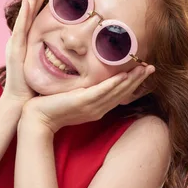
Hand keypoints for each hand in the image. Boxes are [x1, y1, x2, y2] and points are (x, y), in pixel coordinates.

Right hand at [1, 0, 52, 104]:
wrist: (21, 101)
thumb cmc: (37, 88)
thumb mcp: (51, 70)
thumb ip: (61, 59)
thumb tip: (79, 54)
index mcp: (30, 44)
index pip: (38, 19)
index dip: (44, 4)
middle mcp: (22, 41)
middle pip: (31, 14)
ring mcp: (17, 44)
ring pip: (25, 17)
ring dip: (31, 0)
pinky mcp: (15, 50)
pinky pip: (20, 30)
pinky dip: (24, 16)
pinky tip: (29, 3)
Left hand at [20, 65, 155, 133]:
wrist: (36, 119)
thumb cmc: (50, 108)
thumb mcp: (71, 98)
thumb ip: (82, 92)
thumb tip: (86, 82)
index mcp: (97, 108)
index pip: (119, 94)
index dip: (133, 83)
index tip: (144, 71)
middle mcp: (98, 109)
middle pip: (123, 92)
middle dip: (138, 80)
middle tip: (151, 67)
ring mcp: (92, 106)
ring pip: (116, 91)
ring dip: (132, 80)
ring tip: (144, 68)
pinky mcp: (83, 102)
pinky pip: (102, 91)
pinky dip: (114, 84)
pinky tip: (124, 76)